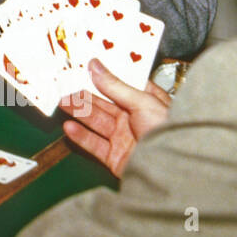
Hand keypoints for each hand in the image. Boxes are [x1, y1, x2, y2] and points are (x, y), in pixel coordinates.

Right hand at [60, 59, 172, 176]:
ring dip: (79, 113)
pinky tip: (69, 127)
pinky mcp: (115, 158)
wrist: (173, 171)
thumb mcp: (142, 102)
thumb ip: (115, 85)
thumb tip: (95, 65)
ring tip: (62, 103)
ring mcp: (124, 139)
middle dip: (84, 96)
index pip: (120, 86)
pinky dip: (81, 136)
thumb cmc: (168, 132)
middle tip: (65, 87)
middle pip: (104, 105)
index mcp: (146, 103)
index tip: (82, 69)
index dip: (102, 77)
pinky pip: (94, 145)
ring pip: (97, 122)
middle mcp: (134, 120)